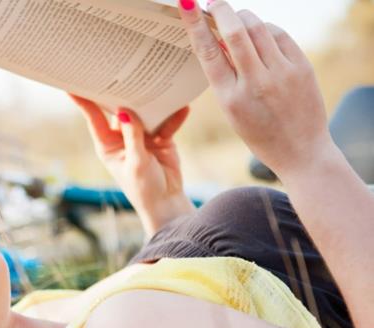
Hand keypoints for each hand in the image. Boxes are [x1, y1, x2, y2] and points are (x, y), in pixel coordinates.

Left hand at [70, 94, 194, 234]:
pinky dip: (174, 116)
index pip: (93, 117)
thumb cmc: (144, 188)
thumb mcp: (136, 162)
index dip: (83, 100)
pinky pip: (166, 122)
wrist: (167, 202)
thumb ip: (132, 136)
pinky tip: (182, 106)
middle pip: (119, 108)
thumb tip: (124, 110)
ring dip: (151, 101)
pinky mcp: (160, 137)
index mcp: (108, 144)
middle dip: (121, 91)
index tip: (72, 83)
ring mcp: (141, 136)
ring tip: (156, 82)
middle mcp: (122, 137)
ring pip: (144, 112)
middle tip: (120, 67)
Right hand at [178, 0, 333, 176]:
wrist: (300, 151)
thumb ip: (225, 77)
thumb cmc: (260, 132)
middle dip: (222, 10)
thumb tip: (220, 40)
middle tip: (213, 2)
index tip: (188, 4)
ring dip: (243, 17)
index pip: (209, 52)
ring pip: (258, 28)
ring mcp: (281, 74)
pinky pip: (279, 36)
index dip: (196, 25)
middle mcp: (255, 83)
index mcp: (230, 99)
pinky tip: (260, 32)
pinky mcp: (301, 67)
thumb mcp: (232, 111)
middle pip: (236, 32)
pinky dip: (265, 28)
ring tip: (235, 17)